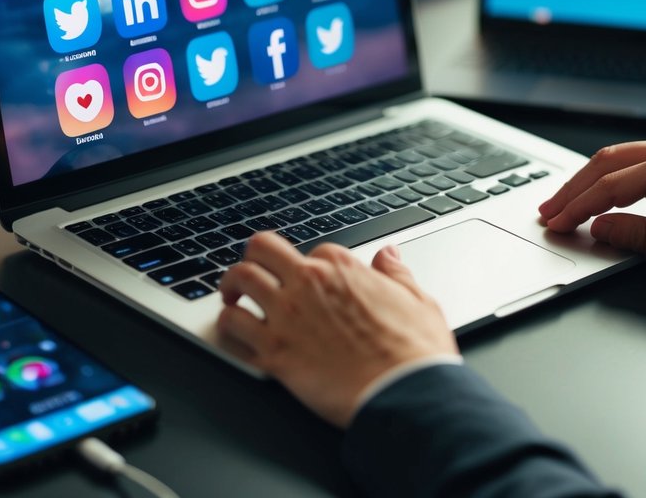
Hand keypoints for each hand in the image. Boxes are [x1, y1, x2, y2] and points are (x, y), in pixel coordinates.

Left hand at [216, 232, 457, 427]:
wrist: (405, 396)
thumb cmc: (415, 355)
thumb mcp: (419, 302)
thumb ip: (397, 275)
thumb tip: (389, 255)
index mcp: (342, 268)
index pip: (313, 251)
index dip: (312, 266)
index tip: (310, 281)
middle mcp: (309, 284)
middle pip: (262, 248)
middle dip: (254, 257)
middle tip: (252, 273)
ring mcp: (287, 316)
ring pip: (240, 280)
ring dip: (232, 287)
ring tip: (233, 298)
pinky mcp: (273, 352)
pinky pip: (232, 327)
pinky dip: (227, 327)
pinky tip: (233, 333)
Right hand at [538, 139, 645, 271]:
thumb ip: (643, 237)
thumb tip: (602, 230)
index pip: (609, 187)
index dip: (577, 208)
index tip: (556, 224)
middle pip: (606, 163)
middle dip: (572, 188)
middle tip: (549, 211)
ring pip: (621, 158)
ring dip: (590, 179)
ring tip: (567, 201)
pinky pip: (640, 160)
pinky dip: (613, 175)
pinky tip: (605, 189)